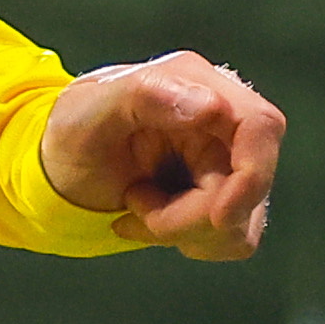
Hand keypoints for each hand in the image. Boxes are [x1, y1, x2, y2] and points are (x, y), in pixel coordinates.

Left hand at [40, 49, 285, 258]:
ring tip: (136, 203)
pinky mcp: (225, 196)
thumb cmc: (73, 133)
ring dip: (180, 229)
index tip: (218, 217)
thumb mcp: (88, 113)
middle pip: (251, 187)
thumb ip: (143, 97)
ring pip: (240, 222)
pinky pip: (231, 239)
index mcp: (198, 83)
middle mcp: (223, 120)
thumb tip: (211, 106)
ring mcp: (227, 161)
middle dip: (191, 215)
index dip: (252, 176)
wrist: (63, 169)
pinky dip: (186, 239)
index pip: (261, 126)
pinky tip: (150, 219)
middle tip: (135, 203)